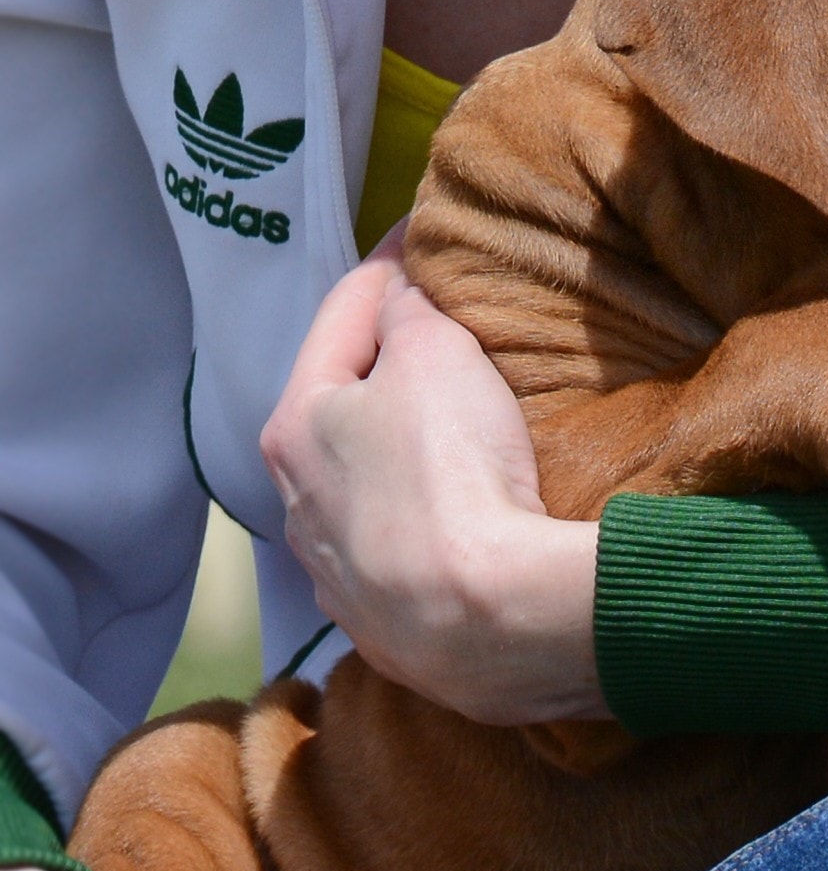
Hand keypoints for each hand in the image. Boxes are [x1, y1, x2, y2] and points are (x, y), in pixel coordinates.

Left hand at [260, 249, 607, 724]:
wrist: (490, 620)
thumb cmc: (451, 471)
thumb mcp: (436, 355)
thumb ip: (408, 310)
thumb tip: (398, 293)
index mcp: (294, 427)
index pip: (340, 318)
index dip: (387, 268)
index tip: (419, 238)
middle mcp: (296, 505)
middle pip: (345, 412)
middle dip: (389, 373)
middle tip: (445, 340)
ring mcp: (336, 578)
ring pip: (367, 493)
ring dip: (401, 463)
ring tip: (459, 445)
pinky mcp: (384, 632)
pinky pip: (401, 559)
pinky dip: (424, 531)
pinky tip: (458, 530)